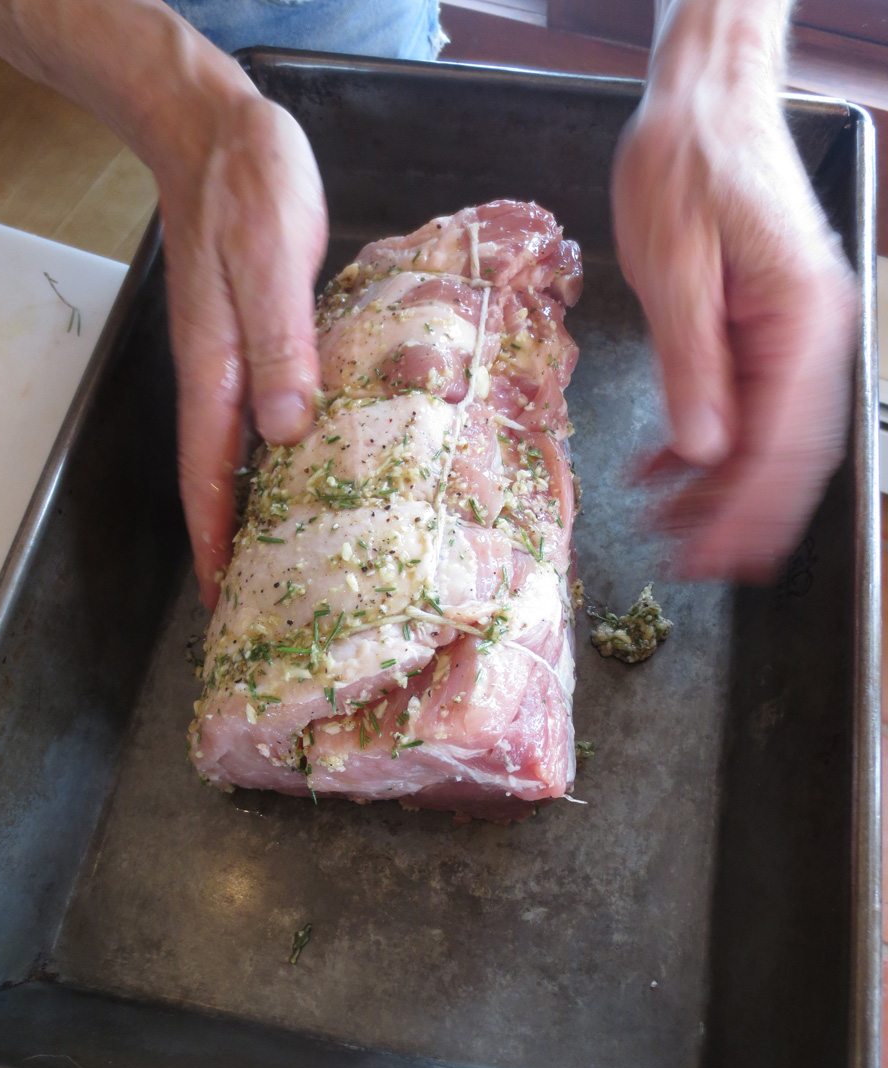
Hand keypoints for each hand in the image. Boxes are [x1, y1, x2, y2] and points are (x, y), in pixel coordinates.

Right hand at [0, 0, 328, 607]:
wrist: (223, 131)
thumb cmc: (248, 187)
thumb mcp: (270, 258)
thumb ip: (281, 342)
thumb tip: (288, 430)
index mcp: (216, 370)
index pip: (208, 475)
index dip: (215, 541)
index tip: (224, 600)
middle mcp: (222, 377)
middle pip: (220, 479)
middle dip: (234, 544)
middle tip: (263, 601)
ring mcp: (239, 361)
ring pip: (245, 454)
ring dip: (259, 508)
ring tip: (290, 557)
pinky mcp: (265, 341)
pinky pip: (270, 416)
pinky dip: (284, 457)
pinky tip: (316, 471)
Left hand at [611, 0, 855, 579]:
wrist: (701, 100)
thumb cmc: (685, 163)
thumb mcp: (674, 268)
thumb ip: (692, 365)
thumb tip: (704, 452)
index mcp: (803, 318)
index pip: (785, 442)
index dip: (746, 510)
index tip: (709, 558)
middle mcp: (811, 332)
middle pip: (786, 453)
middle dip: (736, 516)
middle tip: (688, 565)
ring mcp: (791, 332)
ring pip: (763, 438)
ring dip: (715, 488)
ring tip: (664, 526)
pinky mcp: (761, 328)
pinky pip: (739, 404)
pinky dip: (702, 443)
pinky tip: (660, 471)